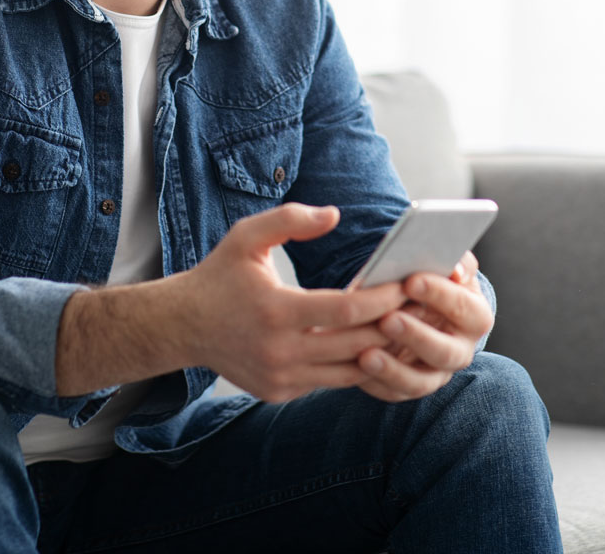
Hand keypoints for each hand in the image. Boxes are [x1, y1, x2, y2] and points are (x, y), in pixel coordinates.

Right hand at [174, 203, 408, 402]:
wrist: (182, 325)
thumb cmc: (219, 275)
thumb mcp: (247, 236)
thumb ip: (290, 220)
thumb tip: (335, 214)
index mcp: (276, 311)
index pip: (347, 310)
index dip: (384, 298)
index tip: (408, 283)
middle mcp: (280, 351)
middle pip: (357, 344)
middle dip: (393, 325)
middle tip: (422, 307)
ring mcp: (280, 377)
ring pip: (349, 373)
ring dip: (380, 351)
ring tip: (406, 328)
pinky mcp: (279, 391)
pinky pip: (328, 381)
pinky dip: (351, 365)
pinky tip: (371, 345)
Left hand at [354, 251, 493, 402]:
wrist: (413, 306)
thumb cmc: (427, 279)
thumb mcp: (442, 264)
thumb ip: (451, 259)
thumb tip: (455, 268)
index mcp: (474, 316)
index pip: (465, 308)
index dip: (440, 294)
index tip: (411, 280)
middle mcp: (460, 350)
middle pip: (445, 352)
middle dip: (416, 335)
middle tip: (387, 319)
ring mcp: (436, 374)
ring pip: (420, 382)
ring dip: (393, 369)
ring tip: (366, 355)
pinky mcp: (409, 388)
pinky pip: (394, 392)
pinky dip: (376, 382)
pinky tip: (356, 367)